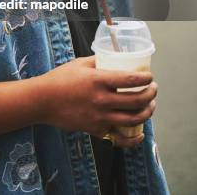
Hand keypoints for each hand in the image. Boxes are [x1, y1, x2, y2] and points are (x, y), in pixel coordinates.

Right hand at [40, 56, 156, 147]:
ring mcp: (100, 117)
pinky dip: (133, 139)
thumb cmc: (60, 79)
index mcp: (98, 80)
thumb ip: (98, 60)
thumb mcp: (80, 64)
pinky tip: (140, 133)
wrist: (43, 101)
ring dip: (147, 112)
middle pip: (136, 101)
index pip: (130, 80)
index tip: (150, 77)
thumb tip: (114, 57)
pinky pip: (120, 137)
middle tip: (153, 89)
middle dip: (151, 95)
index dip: (145, 79)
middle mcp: (102, 100)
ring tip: (150, 105)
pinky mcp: (96, 130)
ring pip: (133, 119)